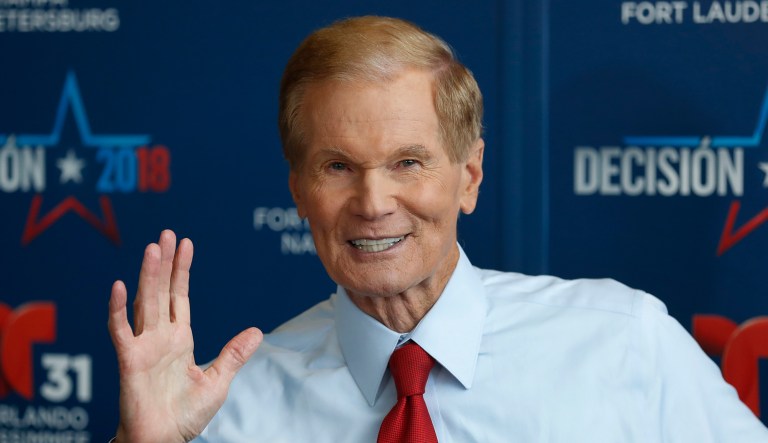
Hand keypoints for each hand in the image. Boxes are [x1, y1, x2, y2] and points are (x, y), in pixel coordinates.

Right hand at [108, 230, 262, 441]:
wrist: (163, 441)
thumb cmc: (185, 415)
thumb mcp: (218, 381)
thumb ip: (233, 354)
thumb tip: (258, 331)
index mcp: (180, 339)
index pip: (180, 297)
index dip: (182, 271)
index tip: (186, 244)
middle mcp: (160, 337)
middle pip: (161, 292)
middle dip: (165, 264)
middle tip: (166, 234)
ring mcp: (143, 346)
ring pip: (144, 303)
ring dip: (147, 276)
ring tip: (152, 249)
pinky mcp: (129, 360)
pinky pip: (121, 331)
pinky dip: (117, 310)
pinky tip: (118, 287)